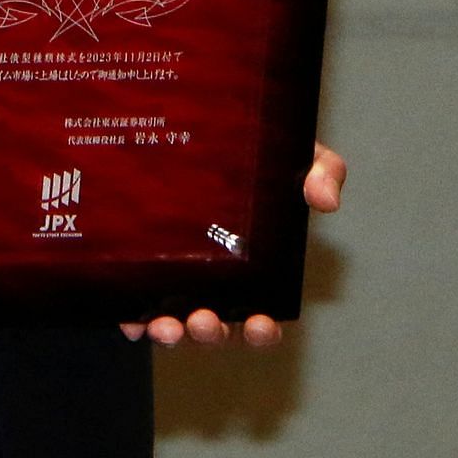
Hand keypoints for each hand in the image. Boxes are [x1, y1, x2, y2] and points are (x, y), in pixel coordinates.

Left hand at [128, 140, 345, 347]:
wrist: (208, 124)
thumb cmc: (260, 150)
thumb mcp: (299, 154)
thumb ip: (322, 171)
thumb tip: (326, 200)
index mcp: (254, 273)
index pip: (260, 317)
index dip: (261, 330)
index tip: (260, 325)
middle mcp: (214, 283)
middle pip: (214, 326)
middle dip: (210, 333)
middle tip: (204, 321)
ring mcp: (175, 277)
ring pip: (173, 322)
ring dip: (171, 332)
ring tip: (168, 324)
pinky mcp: (141, 265)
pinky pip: (134, 301)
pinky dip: (132, 316)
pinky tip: (131, 317)